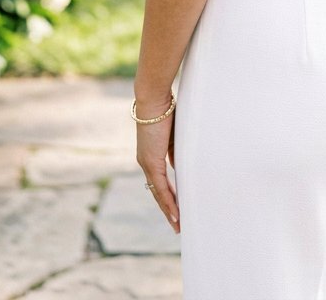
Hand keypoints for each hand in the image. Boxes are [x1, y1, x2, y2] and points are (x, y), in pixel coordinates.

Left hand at [136, 112, 179, 231]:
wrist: (154, 99)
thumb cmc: (166, 110)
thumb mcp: (174, 134)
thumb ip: (175, 150)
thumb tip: (179, 165)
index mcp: (151, 154)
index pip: (160, 182)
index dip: (168, 195)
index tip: (177, 207)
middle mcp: (146, 162)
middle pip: (157, 192)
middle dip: (168, 209)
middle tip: (178, 224)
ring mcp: (147, 163)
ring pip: (158, 194)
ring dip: (169, 211)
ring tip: (178, 225)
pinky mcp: (151, 162)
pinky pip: (160, 187)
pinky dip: (168, 202)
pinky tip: (175, 214)